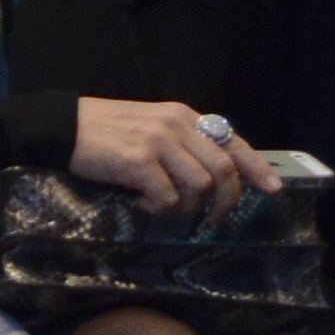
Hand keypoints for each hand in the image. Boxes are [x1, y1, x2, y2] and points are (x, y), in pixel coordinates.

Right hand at [70, 98, 277, 219]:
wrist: (62, 126)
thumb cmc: (105, 131)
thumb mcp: (151, 127)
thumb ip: (180, 144)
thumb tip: (211, 177)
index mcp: (182, 116)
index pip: (231, 142)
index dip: (255, 168)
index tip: (272, 189)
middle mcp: (176, 125)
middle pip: (223, 169)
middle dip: (225, 201)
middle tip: (214, 218)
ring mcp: (158, 142)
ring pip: (199, 186)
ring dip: (185, 206)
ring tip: (162, 205)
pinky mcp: (139, 161)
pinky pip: (167, 197)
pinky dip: (158, 208)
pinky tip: (139, 202)